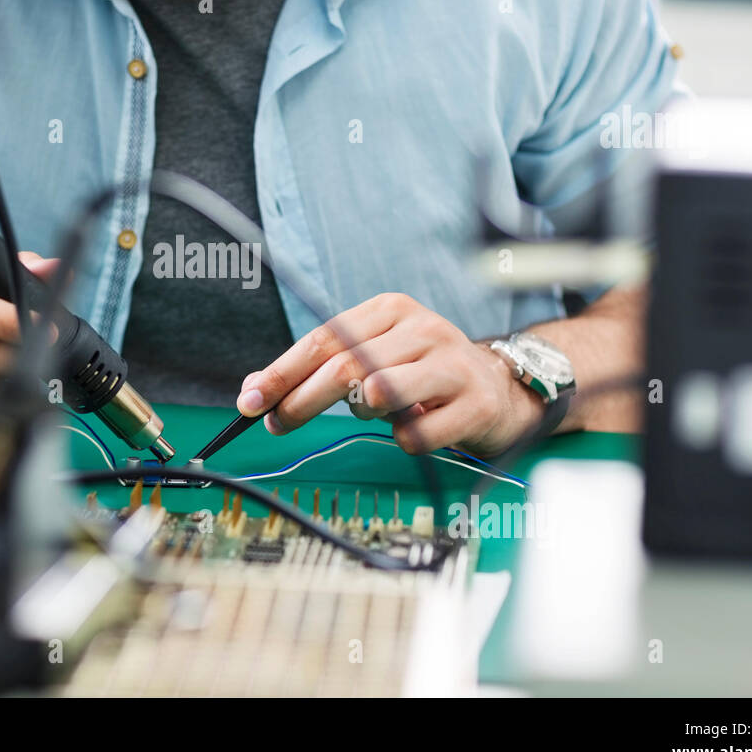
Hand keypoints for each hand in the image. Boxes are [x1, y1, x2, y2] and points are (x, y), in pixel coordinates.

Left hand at [234, 293, 545, 456]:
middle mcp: (422, 329)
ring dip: (363, 413)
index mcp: (390, 310)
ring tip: (377, 411)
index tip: (250, 402)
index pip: (323, 340)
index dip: (281, 373)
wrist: (501, 388)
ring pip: (381, 394)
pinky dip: (405, 440)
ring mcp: (452, 364)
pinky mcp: (475, 404)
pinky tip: (417, 429)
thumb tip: (255, 391)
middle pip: (345, 366)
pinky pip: (416, 434)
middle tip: (278, 425)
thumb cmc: (422, 374)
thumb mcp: (372, 356)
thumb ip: (318, 369)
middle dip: (302, 401)